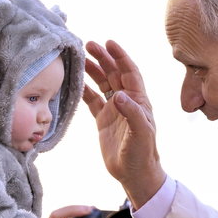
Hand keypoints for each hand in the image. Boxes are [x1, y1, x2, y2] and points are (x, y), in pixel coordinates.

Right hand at [83, 40, 165, 208]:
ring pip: (103, 84)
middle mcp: (127, 102)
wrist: (135, 174)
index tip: (109, 43)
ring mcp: (115, 110)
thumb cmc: (143, 154)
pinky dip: (84, 90)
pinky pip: (93, 100)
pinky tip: (75, 81)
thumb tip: (118, 94)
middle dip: (103, 58)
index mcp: (139, 101)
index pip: (130, 72)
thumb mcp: (140, 133)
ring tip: (80, 58)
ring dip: (93, 70)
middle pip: (115, 73)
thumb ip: (132, 113)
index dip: (120, 56)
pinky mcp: (103, 120)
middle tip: (88, 45)